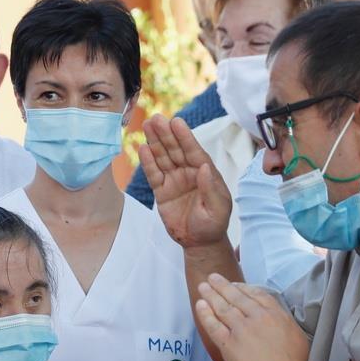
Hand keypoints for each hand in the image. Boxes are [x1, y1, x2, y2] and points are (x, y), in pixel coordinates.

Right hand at [138, 114, 232, 247]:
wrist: (199, 242)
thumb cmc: (213, 224)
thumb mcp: (218, 208)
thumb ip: (211, 188)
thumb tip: (205, 167)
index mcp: (206, 173)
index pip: (194, 151)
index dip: (185, 137)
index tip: (176, 122)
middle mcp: (189, 173)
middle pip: (176, 150)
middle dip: (166, 134)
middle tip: (157, 118)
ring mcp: (175, 180)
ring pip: (163, 157)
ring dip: (155, 142)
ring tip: (147, 125)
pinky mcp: (162, 191)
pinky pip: (154, 174)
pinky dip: (148, 162)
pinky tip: (142, 148)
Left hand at [194, 273, 309, 360]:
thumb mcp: (296, 333)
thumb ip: (283, 322)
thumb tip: (276, 319)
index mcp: (275, 313)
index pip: (256, 294)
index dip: (243, 287)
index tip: (235, 284)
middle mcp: (257, 317)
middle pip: (236, 296)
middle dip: (222, 285)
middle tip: (212, 277)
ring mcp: (241, 329)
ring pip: (223, 307)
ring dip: (211, 294)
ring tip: (203, 286)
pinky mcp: (229, 344)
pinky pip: (213, 325)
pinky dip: (205, 314)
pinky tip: (200, 305)